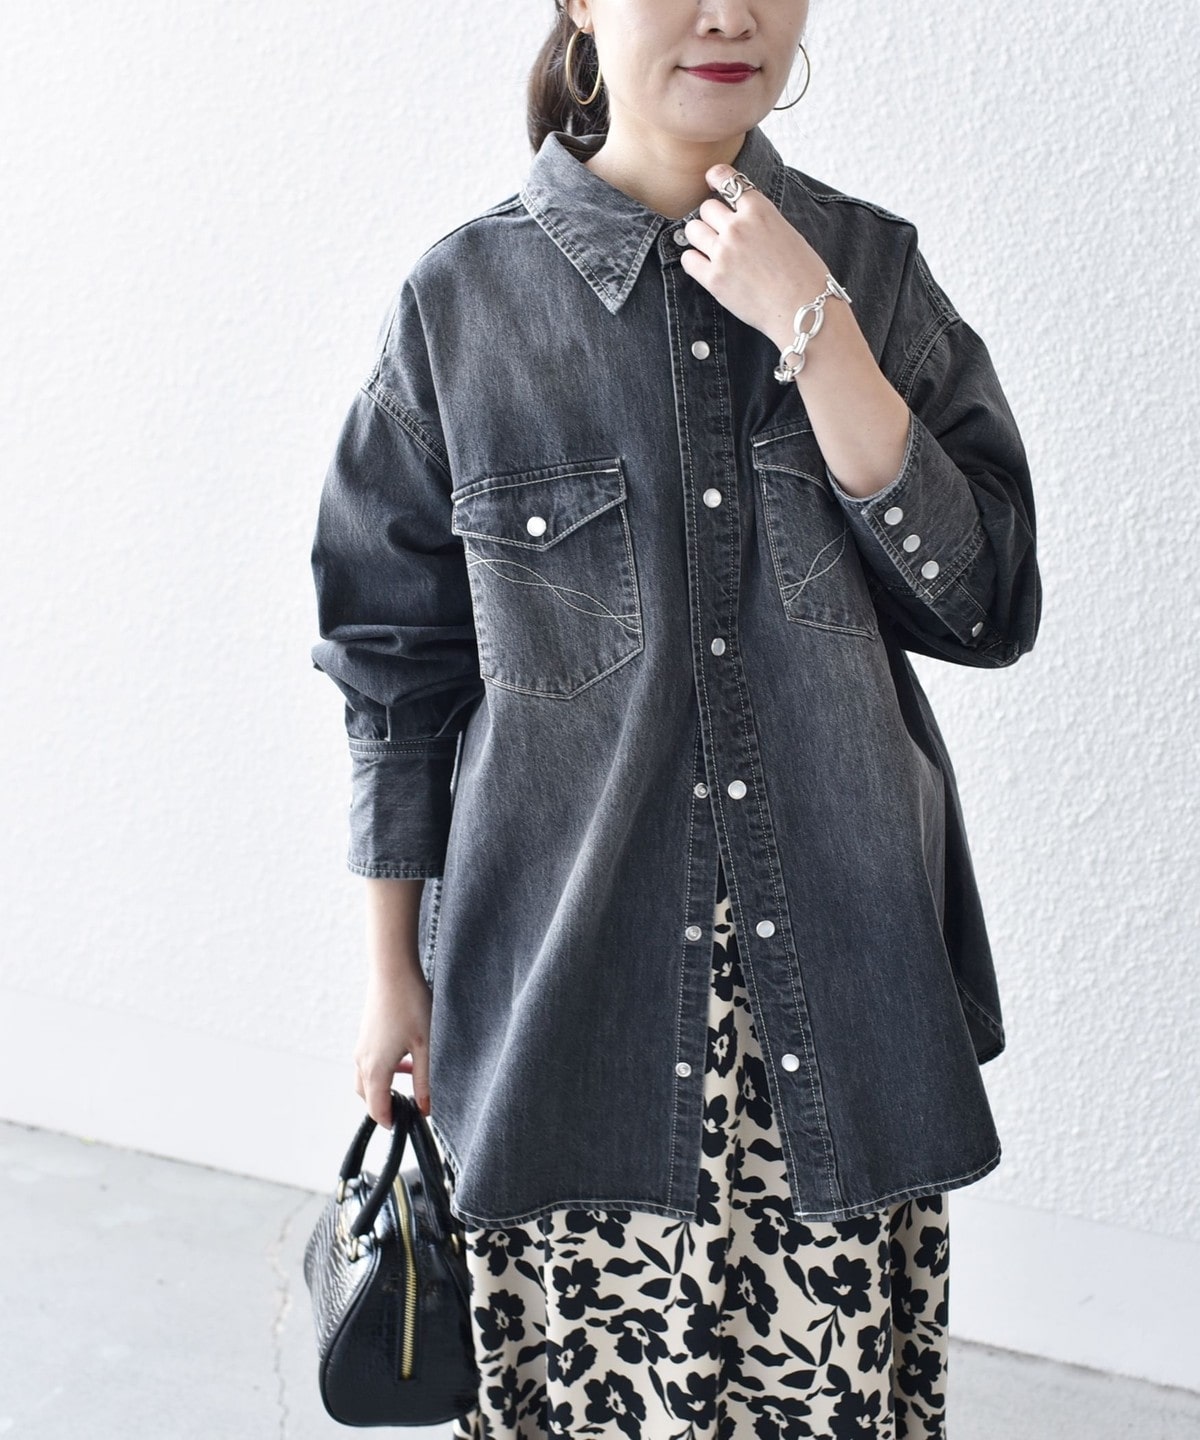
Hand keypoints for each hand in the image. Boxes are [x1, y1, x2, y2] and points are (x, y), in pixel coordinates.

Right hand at [353, 967, 432, 1127]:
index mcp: (375, 1069)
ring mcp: (361, 1047)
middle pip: (368, 1098)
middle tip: (410, 1108)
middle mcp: (362, 1061)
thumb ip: (425, 1081)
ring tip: (413, 1081)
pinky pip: (369, 1063)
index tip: (407, 1125)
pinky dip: (384, 1070)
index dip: (391, 1122)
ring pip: (367, 1080)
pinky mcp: (364, 1036)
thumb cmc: (411, 1005)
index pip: (376, 1110)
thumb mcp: (426, 1047)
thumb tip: (425, 1110)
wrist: (392, 971)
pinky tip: (407, 1059)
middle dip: (386, 1107)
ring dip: (385, 1087)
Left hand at [678, 161, 831, 352]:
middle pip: (706, 208)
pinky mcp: (714, 278)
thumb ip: (760, 220)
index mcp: (759, 209)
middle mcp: (738, 226)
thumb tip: (738, 218)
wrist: (803, 308)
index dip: (716, 177)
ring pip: (693, 230)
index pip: (727, 179)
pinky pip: (688, 259)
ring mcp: (723, 252)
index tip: (711, 179)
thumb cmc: (803, 274)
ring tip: (713, 250)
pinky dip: (694, 261)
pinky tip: (706, 267)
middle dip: (712, 219)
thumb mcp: (786, 232)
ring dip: (700, 238)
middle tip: (721, 234)